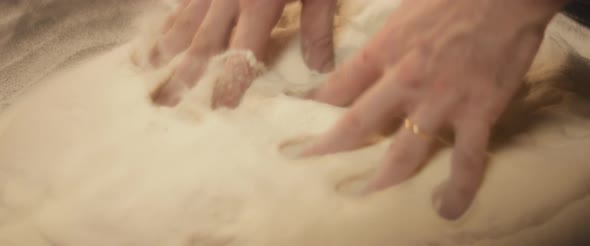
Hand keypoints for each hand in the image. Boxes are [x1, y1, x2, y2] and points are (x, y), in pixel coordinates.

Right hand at [149, 0, 336, 106]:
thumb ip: (317, 27)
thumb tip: (319, 69)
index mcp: (259, 4)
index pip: (242, 54)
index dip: (231, 83)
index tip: (220, 109)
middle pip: (203, 43)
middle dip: (184, 75)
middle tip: (165, 102)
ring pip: (184, 19)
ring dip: (165, 47)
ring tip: (147, 68)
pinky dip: (169, 16)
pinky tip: (158, 27)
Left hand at [303, 0, 566, 219]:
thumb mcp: (402, 13)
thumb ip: (383, 43)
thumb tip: (367, 62)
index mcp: (383, 50)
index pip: (336, 87)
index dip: (314, 107)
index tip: (301, 121)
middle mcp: (405, 80)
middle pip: (356, 125)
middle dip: (330, 149)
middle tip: (311, 166)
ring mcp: (441, 101)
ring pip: (404, 152)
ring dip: (382, 179)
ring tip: (366, 196)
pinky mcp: (479, 112)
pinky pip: (467, 158)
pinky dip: (458, 187)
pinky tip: (447, 207)